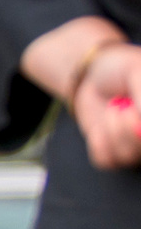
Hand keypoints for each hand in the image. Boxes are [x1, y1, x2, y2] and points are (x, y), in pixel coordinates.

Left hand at [69, 42, 140, 169]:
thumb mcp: (136, 71)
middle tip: (122, 111)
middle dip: (131, 133)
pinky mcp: (114, 154)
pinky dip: (98, 142)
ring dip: (114, 133)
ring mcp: (137, 147)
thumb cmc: (122, 68)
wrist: (93, 75)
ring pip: (129, 157)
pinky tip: (100, 127)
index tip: (132, 113)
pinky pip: (107, 160)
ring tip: (113, 110)